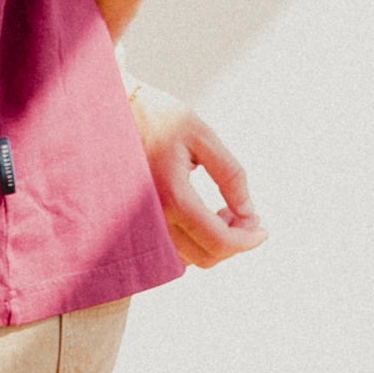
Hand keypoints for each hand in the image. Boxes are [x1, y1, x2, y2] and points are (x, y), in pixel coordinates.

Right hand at [126, 82, 266, 269]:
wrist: (109, 115)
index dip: (248, 240)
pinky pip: (172, 251)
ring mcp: (141, 226)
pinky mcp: (136, 225)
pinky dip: (195, 242)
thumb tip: (249, 212)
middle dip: (236, 241)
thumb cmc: (158, 118)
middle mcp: (153, 219)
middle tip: (247, 215)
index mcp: (173, 196)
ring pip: (189, 258)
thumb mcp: (202, 136)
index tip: (264, 228)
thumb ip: (230, 174)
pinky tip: (204, 215)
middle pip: (206, 256)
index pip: (219, 240)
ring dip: (215, 242)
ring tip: (226, 210)